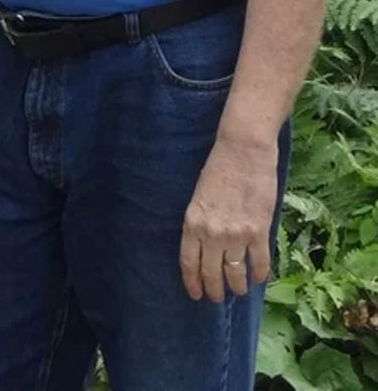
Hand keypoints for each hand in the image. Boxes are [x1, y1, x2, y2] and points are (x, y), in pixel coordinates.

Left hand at [179, 133, 277, 301]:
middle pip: (211, 273)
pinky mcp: (259, 231)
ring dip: (237, 286)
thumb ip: (201, 222)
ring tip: (239, 291)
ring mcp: (236, 234)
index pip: (188, 262)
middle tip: (217, 298)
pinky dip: (260, 274)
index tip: (195, 294)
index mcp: (192, 222)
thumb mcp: (199, 196)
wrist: (242, 150)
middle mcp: (211, 232)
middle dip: (214, 290)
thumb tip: (206, 246)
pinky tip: (259, 278)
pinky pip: (260, 262)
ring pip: (236, 273)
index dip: (192, 282)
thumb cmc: (218, 168)